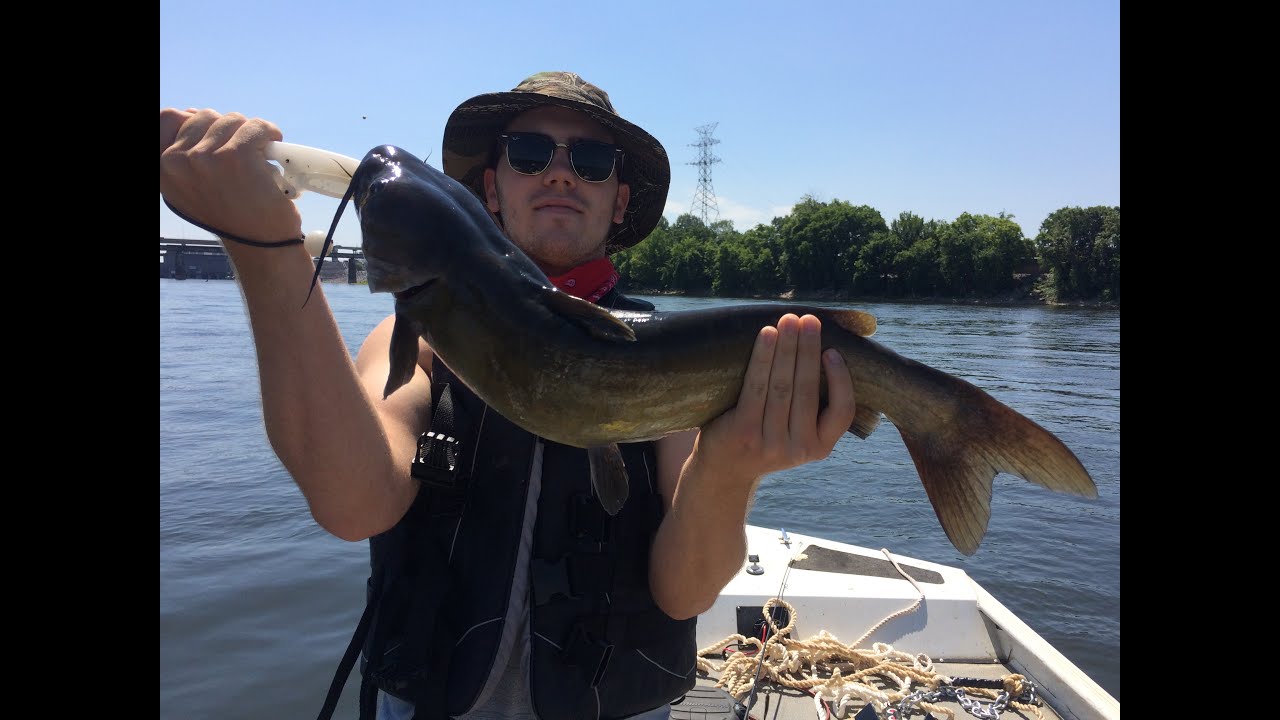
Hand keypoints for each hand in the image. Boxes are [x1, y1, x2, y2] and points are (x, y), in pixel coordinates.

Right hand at [159, 108, 301, 244]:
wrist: (260, 245)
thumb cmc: (232, 215)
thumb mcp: (192, 186)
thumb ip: (185, 153)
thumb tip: (190, 112)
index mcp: (161, 168)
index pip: (168, 117)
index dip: (194, 120)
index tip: (214, 136)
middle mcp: (175, 162)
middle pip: (205, 116)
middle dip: (228, 131)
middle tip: (243, 156)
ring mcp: (203, 157)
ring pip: (232, 120)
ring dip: (251, 135)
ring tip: (257, 161)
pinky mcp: (235, 156)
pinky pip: (255, 127)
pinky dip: (269, 134)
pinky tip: (272, 150)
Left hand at [694, 313, 856, 487]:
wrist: (724, 470)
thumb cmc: (766, 438)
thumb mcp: (797, 433)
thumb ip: (812, 406)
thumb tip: (822, 346)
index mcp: (820, 448)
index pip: (842, 412)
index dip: (840, 380)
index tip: (833, 351)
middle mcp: (799, 449)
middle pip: (807, 390)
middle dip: (809, 350)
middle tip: (810, 320)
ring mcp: (770, 444)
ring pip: (782, 386)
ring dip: (787, 348)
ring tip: (789, 320)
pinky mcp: (744, 433)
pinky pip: (756, 388)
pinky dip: (763, 358)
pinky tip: (766, 335)